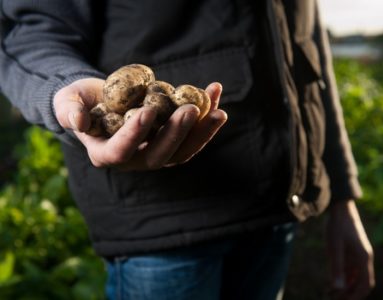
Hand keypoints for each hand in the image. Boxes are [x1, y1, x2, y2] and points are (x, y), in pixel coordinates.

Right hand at [53, 78, 227, 170]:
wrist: (101, 100)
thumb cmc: (80, 101)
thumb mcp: (67, 102)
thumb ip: (69, 111)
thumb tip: (78, 121)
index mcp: (106, 153)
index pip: (121, 151)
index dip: (134, 134)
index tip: (148, 110)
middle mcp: (134, 159)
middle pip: (159, 155)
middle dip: (177, 133)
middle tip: (192, 109)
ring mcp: (155, 152)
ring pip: (182, 151)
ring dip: (202, 132)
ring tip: (218, 110)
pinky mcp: (172, 141)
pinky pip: (192, 135)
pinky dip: (206, 117)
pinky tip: (215, 93)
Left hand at [326, 199, 374, 299]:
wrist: (340, 208)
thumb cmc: (337, 227)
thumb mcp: (334, 248)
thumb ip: (336, 268)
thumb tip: (338, 289)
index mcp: (364, 258)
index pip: (366, 285)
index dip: (355, 296)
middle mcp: (365, 258)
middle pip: (362, 283)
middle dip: (350, 293)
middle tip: (333, 297)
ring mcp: (360, 254)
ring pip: (356, 276)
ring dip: (346, 286)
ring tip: (331, 291)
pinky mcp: (353, 250)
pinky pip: (351, 268)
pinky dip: (344, 276)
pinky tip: (332, 280)